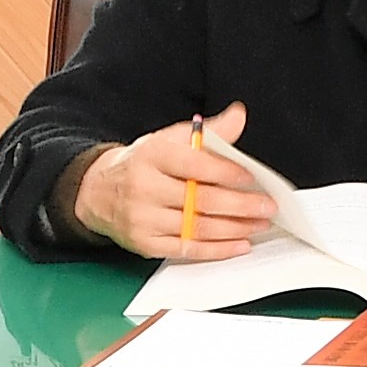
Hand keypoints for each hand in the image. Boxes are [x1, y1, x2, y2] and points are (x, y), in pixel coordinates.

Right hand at [77, 107, 276, 261]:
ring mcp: (143, 218)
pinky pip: (188, 250)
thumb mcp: (170, 139)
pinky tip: (239, 244)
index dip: (226, 172)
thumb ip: (208, 133)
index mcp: (152, 155)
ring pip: (197, 227)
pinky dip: (218, 249)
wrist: (99, 191)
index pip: (194, 164)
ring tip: (259, 224)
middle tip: (266, 206)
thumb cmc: (142, 164)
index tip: (251, 179)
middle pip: (200, 199)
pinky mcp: (145, 243)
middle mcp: (144, 187)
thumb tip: (239, 116)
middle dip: (240, 205)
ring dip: (235, 228)